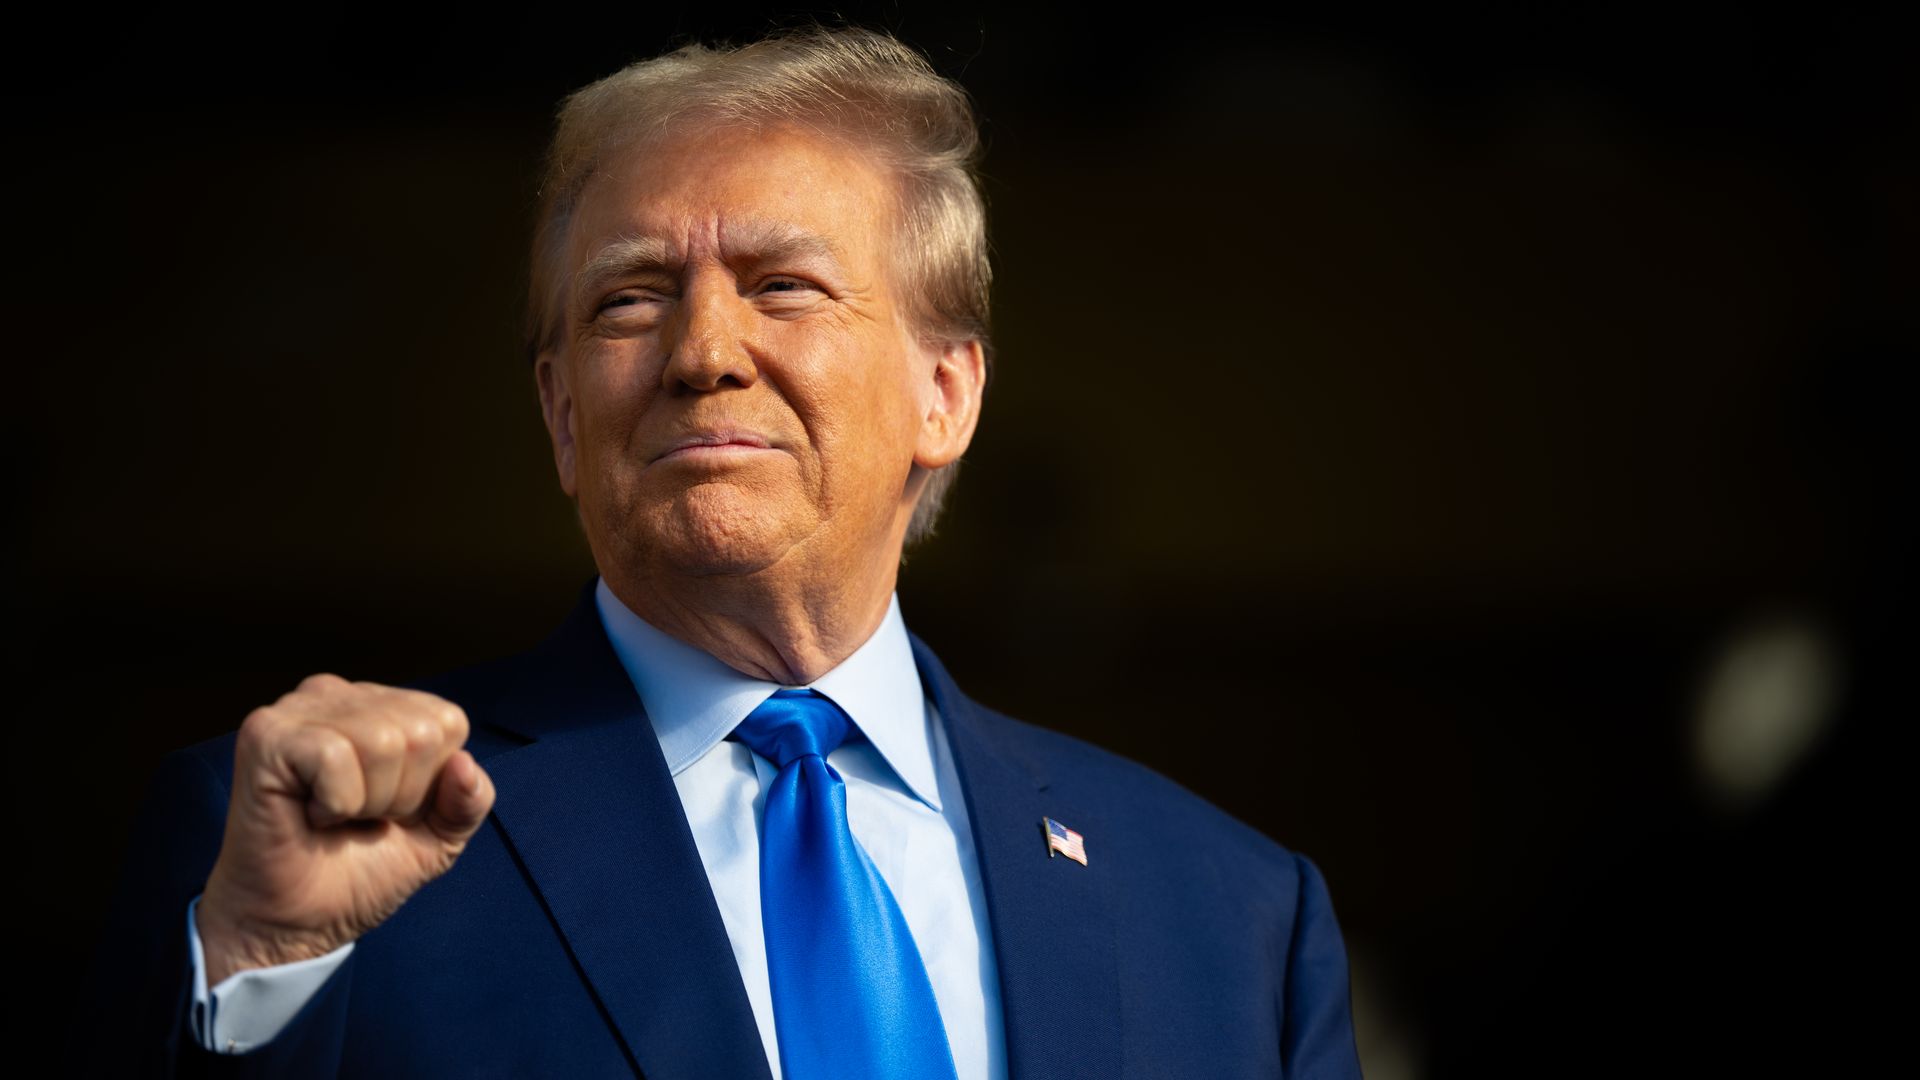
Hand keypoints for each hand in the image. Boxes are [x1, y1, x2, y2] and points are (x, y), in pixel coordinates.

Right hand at [196, 674, 495, 984]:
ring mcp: (299, 708)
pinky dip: (335, 803)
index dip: (430, 783)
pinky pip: (335, 755)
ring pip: (383, 741)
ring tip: (333, 816)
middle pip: (420, 732)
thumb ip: (469, 801)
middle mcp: (339, 695)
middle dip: (401, 796)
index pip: (449, 721)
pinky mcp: (266, 734)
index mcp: (381, 705)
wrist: (299, 924)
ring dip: (367, 801)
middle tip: (358, 818)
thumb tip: (465, 764)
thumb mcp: (439, 837)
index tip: (388, 810)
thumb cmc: (360, 872)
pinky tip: (309, 813)